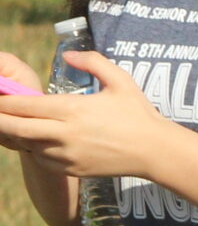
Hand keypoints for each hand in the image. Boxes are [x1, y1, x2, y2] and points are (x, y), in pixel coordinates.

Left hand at [0, 51, 171, 175]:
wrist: (154, 151)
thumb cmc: (138, 114)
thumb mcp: (121, 81)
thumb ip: (93, 62)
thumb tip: (68, 55)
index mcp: (73, 109)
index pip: (25, 105)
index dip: (4, 100)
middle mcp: (65, 133)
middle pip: (15, 128)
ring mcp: (66, 154)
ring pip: (26, 144)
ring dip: (16, 134)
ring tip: (11, 123)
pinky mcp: (70, 169)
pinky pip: (41, 159)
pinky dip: (33, 148)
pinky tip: (36, 139)